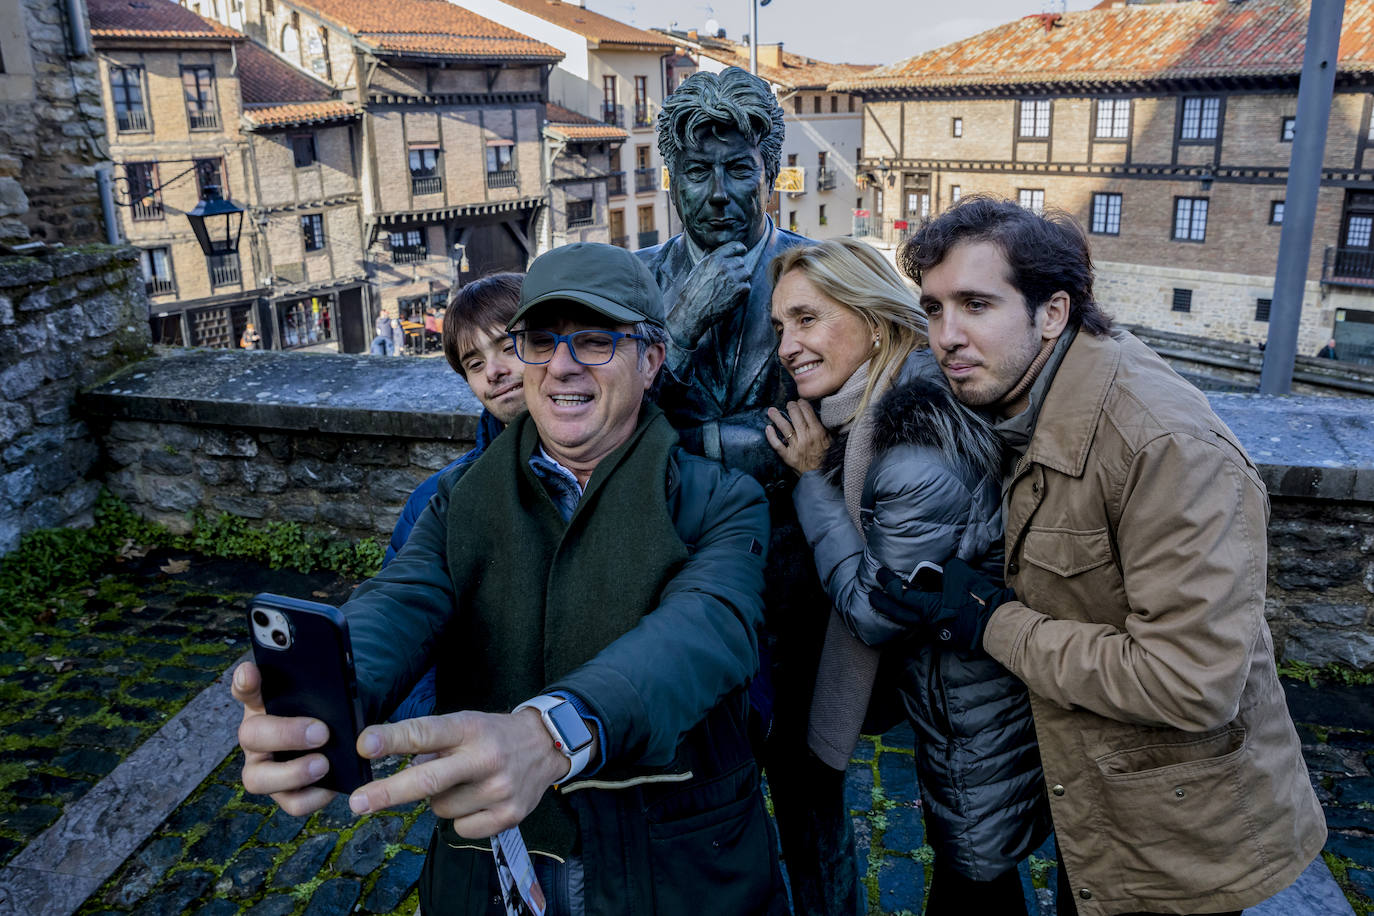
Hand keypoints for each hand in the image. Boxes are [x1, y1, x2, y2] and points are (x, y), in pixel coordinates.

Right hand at [233, 662, 337, 816]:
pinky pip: (291, 803)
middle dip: (285, 734)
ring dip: (292, 773)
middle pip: (251, 736)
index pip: (245, 688)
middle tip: (320, 732)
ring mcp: (264, 768)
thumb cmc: (325, 712)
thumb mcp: (324, 696)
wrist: (340, 737)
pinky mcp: (283, 793)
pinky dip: (312, 797)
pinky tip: (331, 787)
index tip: (251, 672)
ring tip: (323, 764)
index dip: (244, 682)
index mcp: (263, 705)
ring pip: (258, 779)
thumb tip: (332, 683)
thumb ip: (321, 687)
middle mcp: (256, 737)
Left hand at [346, 708, 575, 838]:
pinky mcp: (508, 815)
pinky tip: (479, 799)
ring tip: (464, 782)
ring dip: (439, 799)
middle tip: (357, 802)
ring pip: (439, 808)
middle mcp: (485, 757)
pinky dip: (462, 816)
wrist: (546, 746)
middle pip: (428, 779)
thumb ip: (432, 742)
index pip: (426, 732)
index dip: (393, 739)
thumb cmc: (493, 735)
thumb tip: (390, 763)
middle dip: (388, 792)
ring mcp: (498, 789)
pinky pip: (461, 827)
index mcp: (469, 728)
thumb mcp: (466, 724)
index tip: (364, 744)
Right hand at [665, 242, 750, 347]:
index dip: (740, 248)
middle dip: (737, 268)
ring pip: (746, 273)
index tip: (743, 251)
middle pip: (741, 261)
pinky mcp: (739, 291)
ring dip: (741, 279)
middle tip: (729, 279)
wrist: (692, 311)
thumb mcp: (696, 270)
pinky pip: (747, 286)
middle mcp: (724, 266)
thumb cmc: (692, 292)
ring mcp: (733, 278)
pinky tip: (730, 296)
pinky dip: (741, 291)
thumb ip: (706, 258)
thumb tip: (709, 249)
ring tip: (729, 287)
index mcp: (714, 259)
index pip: (734, 246)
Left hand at [765, 400, 828, 474]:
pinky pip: (777, 444)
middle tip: (788, 404)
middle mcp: (806, 437)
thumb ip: (825, 428)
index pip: (807, 411)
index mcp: (818, 432)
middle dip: (790, 407)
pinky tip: (768, 428)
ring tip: (771, 410)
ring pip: (784, 427)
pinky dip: (771, 436)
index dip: (802, 403)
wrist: (821, 477)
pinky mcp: (788, 456)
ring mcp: (795, 447)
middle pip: (795, 416)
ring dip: (776, 417)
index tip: (799, 401)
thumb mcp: (831, 441)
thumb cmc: (827, 458)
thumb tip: (819, 414)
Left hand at [868, 558, 1016, 650]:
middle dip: (883, 604)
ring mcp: (937, 631)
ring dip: (899, 612)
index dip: (888, 584)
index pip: (901, 595)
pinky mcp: (947, 636)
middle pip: (899, 614)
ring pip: (912, 621)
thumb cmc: (980, 598)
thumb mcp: (960, 573)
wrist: (998, 623)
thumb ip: (944, 571)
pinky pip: (925, 625)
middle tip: (871, 596)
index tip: (880, 574)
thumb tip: (939, 571)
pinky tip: (916, 612)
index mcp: (930, 606)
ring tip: (890, 604)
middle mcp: (929, 622)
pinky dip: (917, 616)